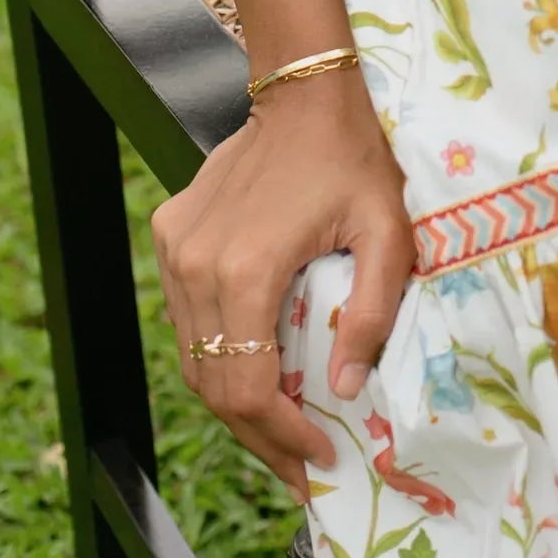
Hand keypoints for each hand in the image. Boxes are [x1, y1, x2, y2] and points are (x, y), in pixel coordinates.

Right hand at [151, 72, 416, 496]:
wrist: (305, 93)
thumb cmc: (354, 160)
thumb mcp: (387, 235)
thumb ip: (370, 315)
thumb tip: (345, 388)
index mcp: (246, 272)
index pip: (249, 389)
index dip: (284, 438)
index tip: (320, 458)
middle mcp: (197, 267)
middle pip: (214, 385)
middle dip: (260, 436)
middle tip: (302, 464)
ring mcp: (176, 251)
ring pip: (194, 357)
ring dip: (236, 401)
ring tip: (283, 428)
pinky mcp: (171, 237)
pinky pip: (186, 318)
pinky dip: (217, 354)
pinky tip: (256, 369)